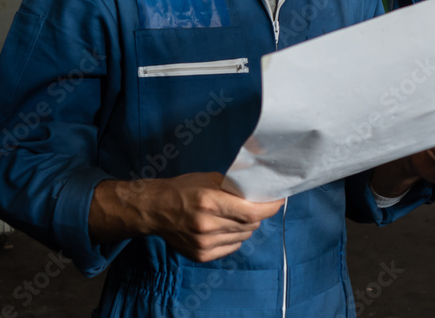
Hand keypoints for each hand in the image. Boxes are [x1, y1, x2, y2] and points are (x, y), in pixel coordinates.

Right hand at [91, 172, 284, 261]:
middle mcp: (207, 225)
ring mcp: (204, 244)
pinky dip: (235, 237)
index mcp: (209, 202)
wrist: (156, 209)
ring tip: (236, 215)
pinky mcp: (201, 255)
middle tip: (255, 205)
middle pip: (250, 225)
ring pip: (243, 237)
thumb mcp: (209, 179)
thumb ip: (234, 187)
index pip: (251, 212)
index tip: (278, 200)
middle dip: (258, 214)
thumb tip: (260, 190)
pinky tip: (226, 227)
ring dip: (247, 226)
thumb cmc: (184, 189)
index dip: (270, 207)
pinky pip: (232, 247)